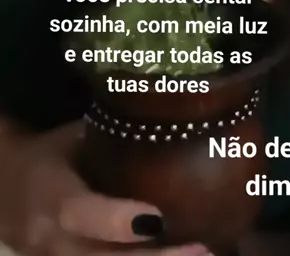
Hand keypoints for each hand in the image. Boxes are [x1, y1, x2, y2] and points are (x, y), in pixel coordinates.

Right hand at [3, 121, 210, 255]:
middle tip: (202, 249)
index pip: (78, 212)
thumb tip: (164, 115)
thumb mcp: (70, 140)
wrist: (3, 190)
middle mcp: (51, 239)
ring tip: (203, 255)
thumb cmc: (46, 157)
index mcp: (49, 194)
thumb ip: (111, 137)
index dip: (115, 220)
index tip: (158, 217)